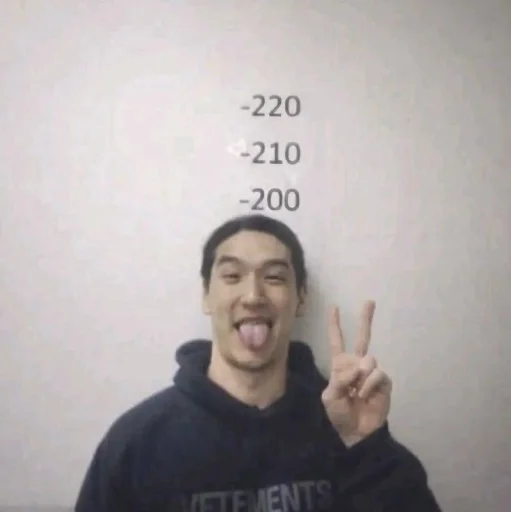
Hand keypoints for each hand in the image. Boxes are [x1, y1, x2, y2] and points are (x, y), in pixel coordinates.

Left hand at [321, 300, 391, 445]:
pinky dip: (369, 386)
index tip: (335, 307)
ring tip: (357, 393)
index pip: (337, 341)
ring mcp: (371, 372)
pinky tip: (366, 396)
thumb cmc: (339, 414)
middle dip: (365, 319)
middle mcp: (356, 364)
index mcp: (340, 365)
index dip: (335, 325)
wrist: (356, 432)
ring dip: (361, 377)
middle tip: (370, 301)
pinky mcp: (384, 381)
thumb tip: (360, 366)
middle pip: (363, 337)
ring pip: (369, 360)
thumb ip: (340, 378)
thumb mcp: (330, 396)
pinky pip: (377, 374)